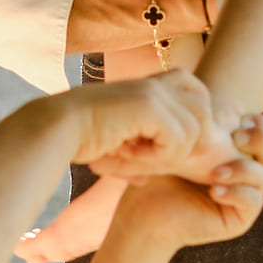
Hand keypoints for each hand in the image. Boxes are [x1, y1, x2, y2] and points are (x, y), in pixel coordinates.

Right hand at [68, 72, 234, 180]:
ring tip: (138, 156)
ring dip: (171, 153)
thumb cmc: (80, 139)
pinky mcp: (149, 106)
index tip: (171, 148)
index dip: (196, 125)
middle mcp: (156, 82)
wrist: (58, 128)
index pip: (199, 96)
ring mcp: (154, 91)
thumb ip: (136, 157)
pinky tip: (133, 154)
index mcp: (151, 85)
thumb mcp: (116, 146)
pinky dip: (160, 156)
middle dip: (191, 141)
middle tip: (157, 157)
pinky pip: (178, 139)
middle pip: (205, 111)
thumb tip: (144, 180)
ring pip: (194, 130)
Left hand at [119, 114, 262, 249]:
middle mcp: (242, 171)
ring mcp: (242, 195)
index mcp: (233, 149)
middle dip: (260, 140)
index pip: (260, 130)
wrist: (143, 210)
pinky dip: (237, 193)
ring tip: (215, 173)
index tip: (239, 119)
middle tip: (237, 138)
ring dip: (243, 169)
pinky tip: (214, 190)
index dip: (256, 123)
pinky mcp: (239, 218)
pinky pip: (254, 202)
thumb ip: (206, 123)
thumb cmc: (157, 170)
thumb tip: (224, 106)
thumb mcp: (182, 140)